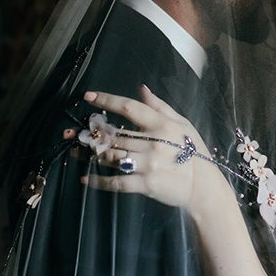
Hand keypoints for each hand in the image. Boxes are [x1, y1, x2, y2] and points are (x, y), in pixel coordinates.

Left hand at [77, 86, 218, 209]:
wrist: (204, 187)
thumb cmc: (194, 152)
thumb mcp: (182, 123)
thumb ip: (160, 106)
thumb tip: (142, 89)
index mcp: (162, 125)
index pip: (129, 107)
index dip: (107, 101)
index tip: (88, 97)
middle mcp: (154, 143)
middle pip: (114, 135)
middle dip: (91, 133)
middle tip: (72, 133)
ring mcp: (149, 164)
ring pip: (112, 156)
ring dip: (90, 154)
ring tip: (75, 151)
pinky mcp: (146, 184)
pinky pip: (117, 182)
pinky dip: (98, 181)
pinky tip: (85, 179)